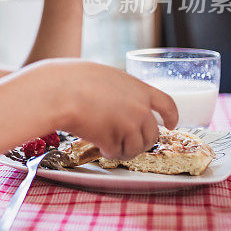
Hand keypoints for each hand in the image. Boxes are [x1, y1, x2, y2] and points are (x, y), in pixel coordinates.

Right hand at [38, 59, 178, 159]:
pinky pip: (117, 153)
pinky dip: (109, 153)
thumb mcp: (106, 76)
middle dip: (142, 141)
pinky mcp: (113, 141)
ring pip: (136, 148)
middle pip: (152, 134)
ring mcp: (128, 126)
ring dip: (124, 150)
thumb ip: (121, 90)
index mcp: (139, 89)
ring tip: (109, 145)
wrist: (58, 92)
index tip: (171, 124)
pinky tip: (99, 146)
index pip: (168, 105)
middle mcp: (139, 109)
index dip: (171, 116)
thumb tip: (121, 101)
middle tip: (127, 142)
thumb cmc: (73, 79)